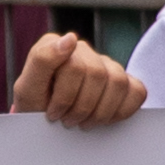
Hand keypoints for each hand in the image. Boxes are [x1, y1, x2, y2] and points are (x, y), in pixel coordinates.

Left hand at [13, 33, 148, 126]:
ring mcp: (104, 63)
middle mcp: (82, 50)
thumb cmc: (34, 108)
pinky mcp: (122, 80)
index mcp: (55, 45)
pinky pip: (137, 91)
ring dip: (101, 112)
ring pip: (118, 82)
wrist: (43, 126)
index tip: (53, 114)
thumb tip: (70, 38)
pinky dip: (122, 111)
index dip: (65, 97)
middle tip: (68, 122)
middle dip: (82, 107)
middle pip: (98, 75)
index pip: (75, 67)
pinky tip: (105, 119)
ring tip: (84, 123)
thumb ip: (42, 60)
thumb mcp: (27, 89)